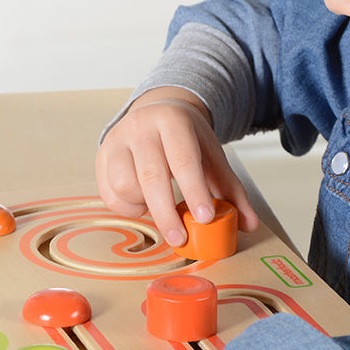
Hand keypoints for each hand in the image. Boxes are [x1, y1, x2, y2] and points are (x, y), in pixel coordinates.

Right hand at [96, 88, 257, 246]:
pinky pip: (108, 193)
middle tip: (180, 238)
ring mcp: (116, 140)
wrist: (158, 111)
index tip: (205, 218)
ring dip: (145, 205)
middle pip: (151, 175)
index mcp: (173, 121)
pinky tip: (143, 201)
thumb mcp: (212, 157)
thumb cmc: (187, 138)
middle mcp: (140, 127)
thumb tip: (249, 224)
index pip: (183, 159)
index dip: (194, 191)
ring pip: (124, 185)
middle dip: (165, 212)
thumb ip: (231, 190)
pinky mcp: (101, 156)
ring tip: (161, 204)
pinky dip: (127, 206)